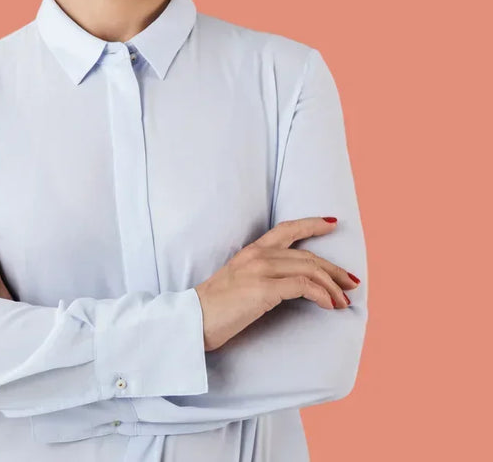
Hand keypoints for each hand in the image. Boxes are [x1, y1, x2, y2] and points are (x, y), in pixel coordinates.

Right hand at [194, 217, 360, 351]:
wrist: (193, 320)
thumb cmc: (214, 308)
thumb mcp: (238, 283)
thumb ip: (261, 277)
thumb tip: (289, 287)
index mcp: (250, 252)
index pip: (285, 229)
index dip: (311, 224)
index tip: (332, 224)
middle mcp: (256, 256)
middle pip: (307, 255)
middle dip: (335, 270)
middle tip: (352, 284)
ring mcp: (259, 270)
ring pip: (310, 269)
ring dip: (333, 286)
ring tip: (343, 301)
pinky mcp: (263, 289)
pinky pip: (304, 287)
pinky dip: (322, 296)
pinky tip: (329, 306)